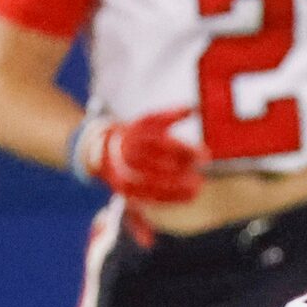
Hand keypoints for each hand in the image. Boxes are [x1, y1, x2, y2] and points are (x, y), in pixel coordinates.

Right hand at [77, 108, 204, 206]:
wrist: (102, 150)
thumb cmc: (136, 135)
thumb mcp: (150, 120)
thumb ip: (172, 114)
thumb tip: (193, 108)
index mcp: (134, 135)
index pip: (164, 144)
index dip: (187, 151)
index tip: (205, 156)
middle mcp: (128, 154)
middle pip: (160, 164)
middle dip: (184, 169)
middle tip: (202, 172)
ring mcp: (124, 173)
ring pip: (155, 183)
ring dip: (180, 187)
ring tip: (198, 186)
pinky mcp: (124, 190)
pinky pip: (150, 198)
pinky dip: (171, 198)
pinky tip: (189, 196)